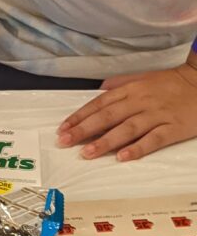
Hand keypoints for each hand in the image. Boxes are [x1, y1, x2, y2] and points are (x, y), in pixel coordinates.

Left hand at [56, 62, 196, 160]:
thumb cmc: (170, 83)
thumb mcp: (142, 78)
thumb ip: (120, 83)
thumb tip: (99, 90)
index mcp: (131, 90)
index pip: (99, 103)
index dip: (80, 116)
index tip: (63, 128)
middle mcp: (140, 101)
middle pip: (108, 116)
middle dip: (84, 129)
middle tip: (65, 141)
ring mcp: (157, 115)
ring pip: (127, 129)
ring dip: (105, 141)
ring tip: (87, 153)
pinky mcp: (173, 128)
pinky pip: (154, 139)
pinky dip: (138, 148)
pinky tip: (123, 157)